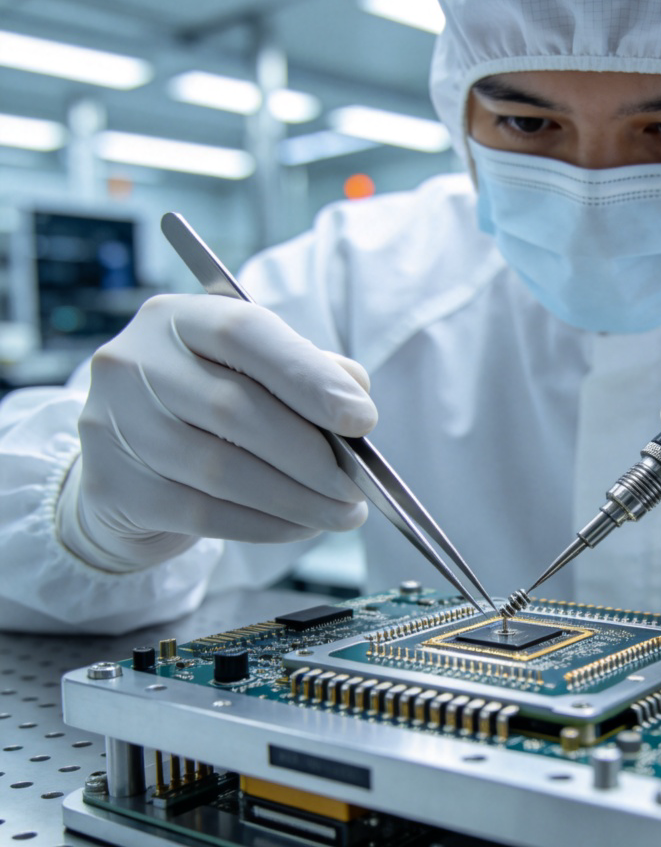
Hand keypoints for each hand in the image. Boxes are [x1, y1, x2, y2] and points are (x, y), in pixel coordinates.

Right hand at [59, 294, 376, 571]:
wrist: (129, 464)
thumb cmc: (206, 410)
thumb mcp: (253, 374)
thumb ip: (307, 372)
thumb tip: (355, 395)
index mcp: (176, 319)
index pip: (246, 334)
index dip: (310, 377)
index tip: (362, 419)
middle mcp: (134, 363)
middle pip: (235, 409)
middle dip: (312, 455)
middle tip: (357, 486)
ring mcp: (115, 425)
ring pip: (222, 470)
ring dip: (296, 499)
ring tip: (342, 514)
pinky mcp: (114, 488)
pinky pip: (203, 514)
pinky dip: (265, 525)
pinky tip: (300, 527)